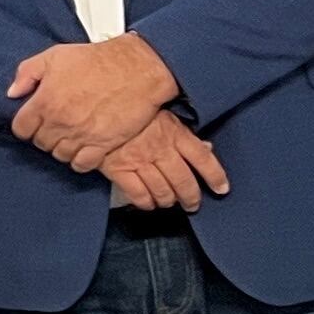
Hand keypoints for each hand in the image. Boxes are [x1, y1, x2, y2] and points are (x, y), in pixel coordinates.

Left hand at [10, 34, 178, 167]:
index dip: (26, 126)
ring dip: (62, 148)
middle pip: (41, 143)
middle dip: (45, 136)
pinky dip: (80, 160)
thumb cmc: (96, 60)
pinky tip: (84, 148)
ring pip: (60, 155)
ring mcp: (81, 136)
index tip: (34, 121)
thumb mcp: (54, 56)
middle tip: (56, 126)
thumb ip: (27, 73)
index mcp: (45, 102)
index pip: (21, 129)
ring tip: (70, 136)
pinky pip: (82, 164)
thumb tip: (13, 93)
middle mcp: (60, 122)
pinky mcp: (103, 145)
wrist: (136, 69)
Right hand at [101, 111, 229, 209]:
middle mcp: (159, 148)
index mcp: (173, 132)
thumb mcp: (162, 115)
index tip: (221, 189)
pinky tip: (148, 203)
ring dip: (168, 200)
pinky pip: (138, 194)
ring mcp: (138, 160)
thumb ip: (183, 134)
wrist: (93, 109)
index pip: (202, 158)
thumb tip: (207, 148)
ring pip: (162, 190)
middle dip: (191, 197)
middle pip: (184, 181)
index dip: (215, 176)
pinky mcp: (118, 169)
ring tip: (169, 202)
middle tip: (193, 204)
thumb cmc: (129, 110)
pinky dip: (146, 202)